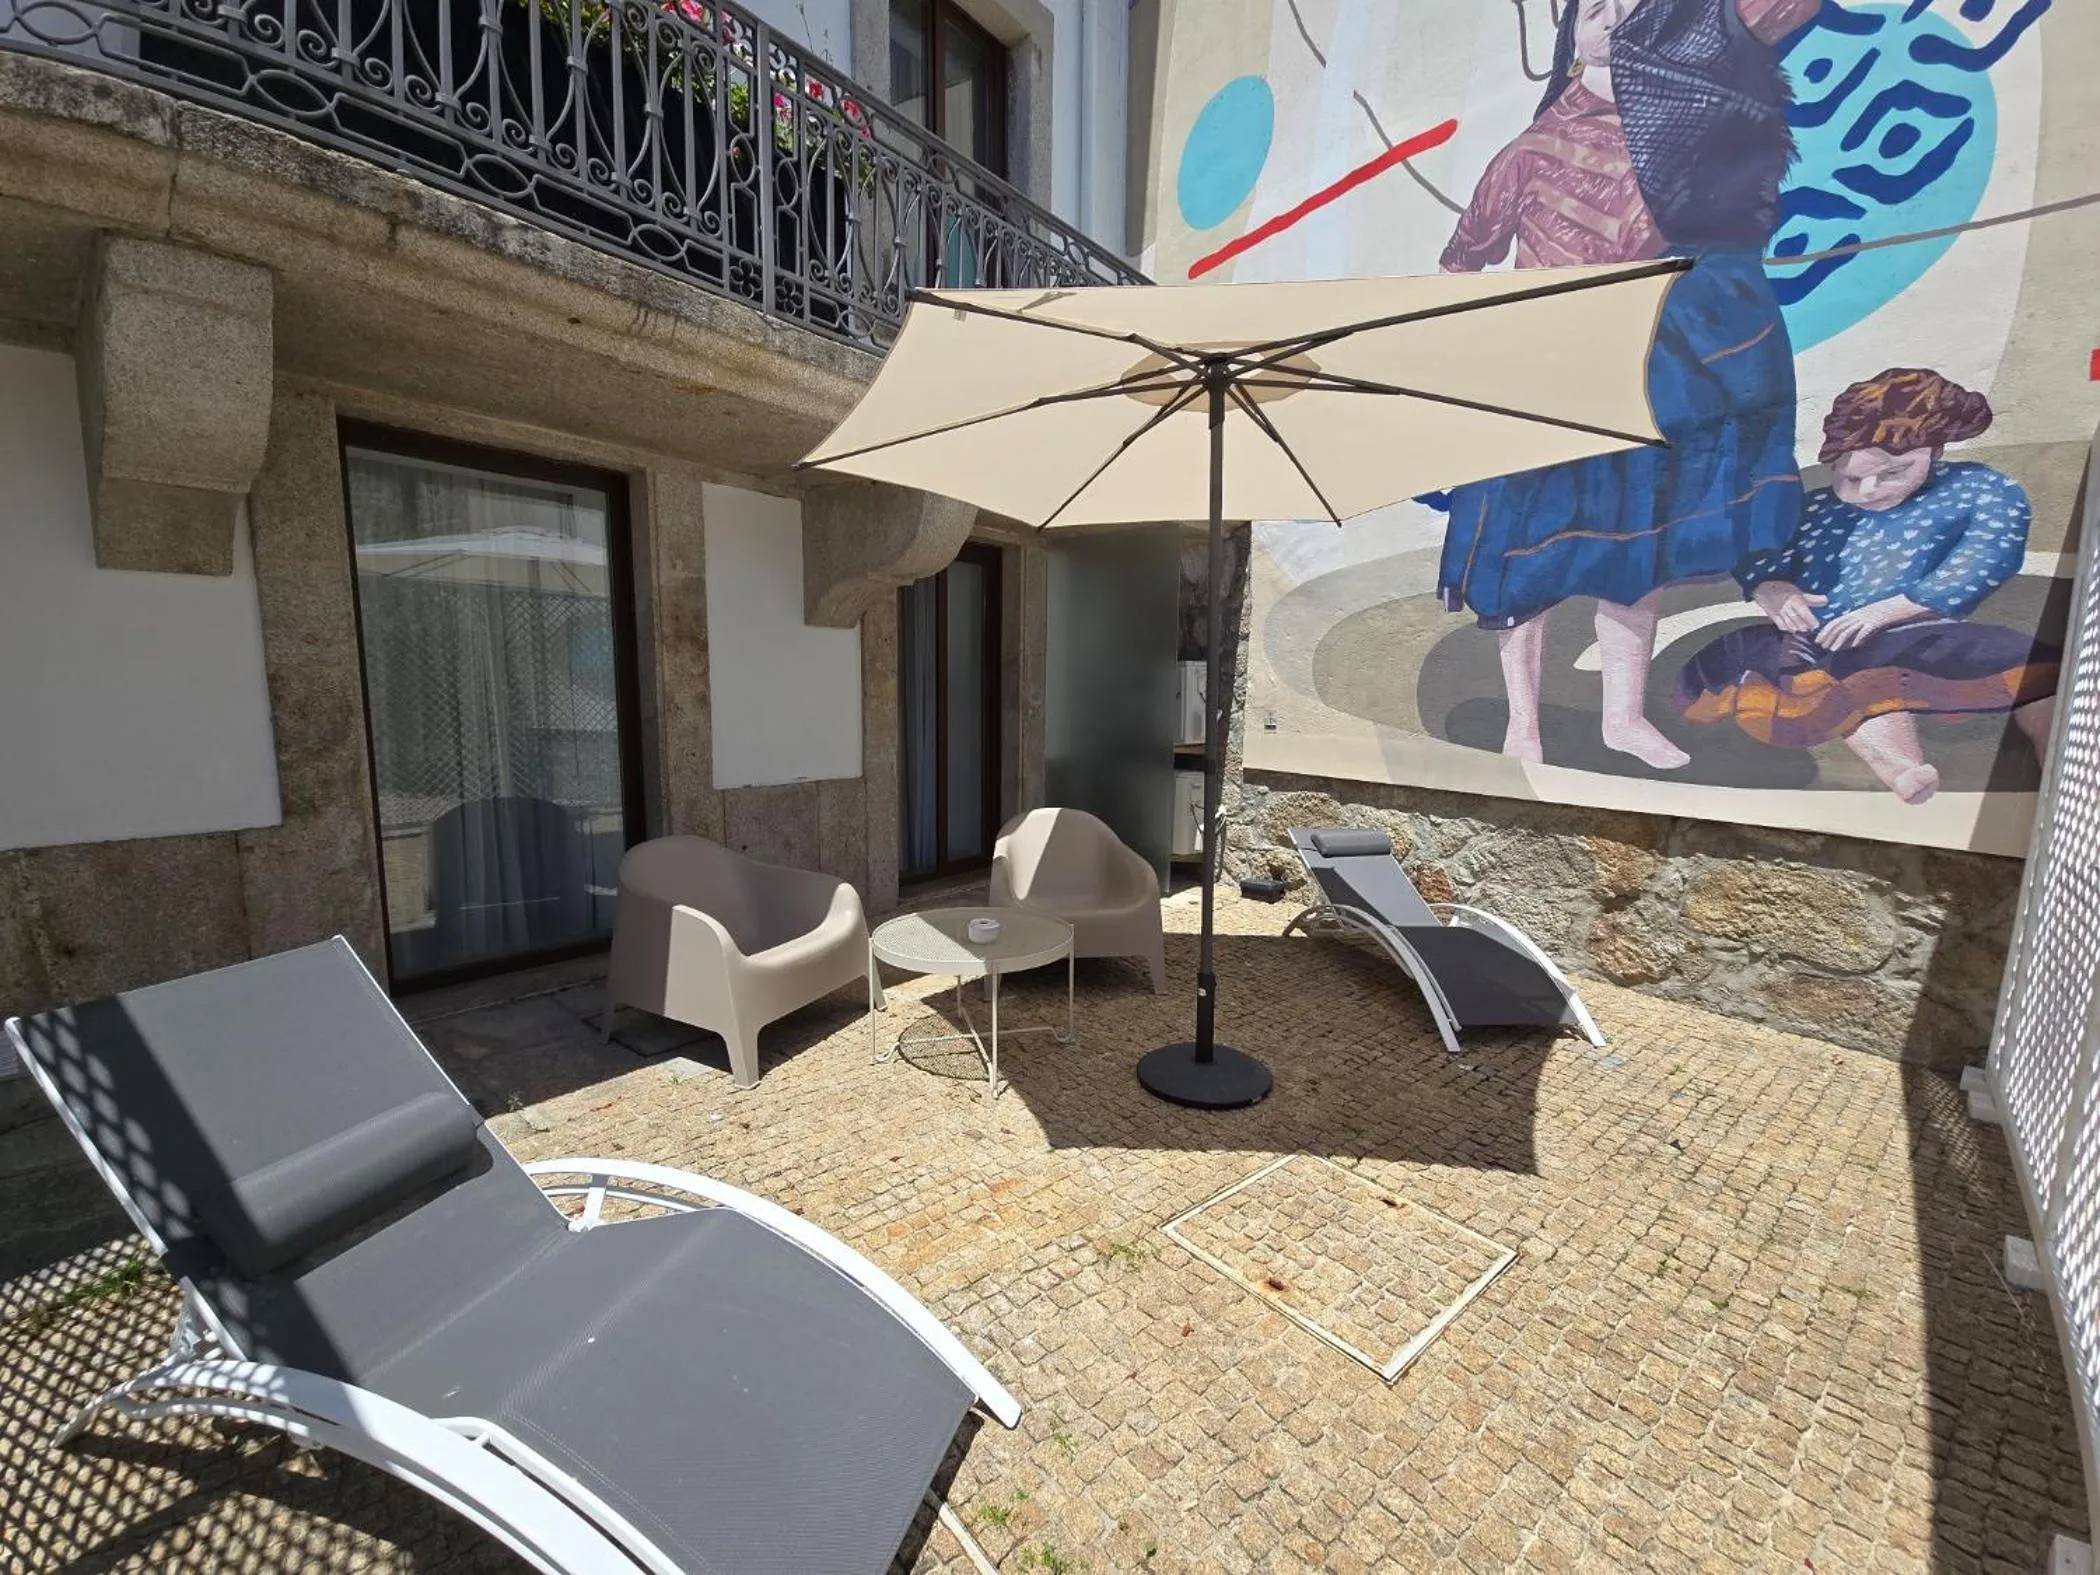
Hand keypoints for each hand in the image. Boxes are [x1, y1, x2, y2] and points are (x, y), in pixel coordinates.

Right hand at [1752, 581, 1826, 632]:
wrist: (1762, 588)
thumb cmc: (1782, 588)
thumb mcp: (1798, 591)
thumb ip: (1812, 598)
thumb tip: (1826, 600)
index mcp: (1794, 599)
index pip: (1804, 612)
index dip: (1810, 620)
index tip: (1816, 625)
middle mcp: (1787, 607)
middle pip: (1797, 620)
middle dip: (1804, 625)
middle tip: (1811, 629)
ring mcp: (1779, 613)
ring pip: (1790, 623)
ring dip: (1797, 628)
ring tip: (1803, 630)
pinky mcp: (1773, 616)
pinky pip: (1781, 625)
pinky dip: (1787, 628)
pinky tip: (1792, 629)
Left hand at [1814, 594, 1930, 650]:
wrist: (1909, 601)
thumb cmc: (1892, 609)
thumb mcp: (1873, 615)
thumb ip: (1862, 623)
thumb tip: (1853, 637)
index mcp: (1858, 611)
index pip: (1837, 621)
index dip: (1826, 630)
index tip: (1818, 639)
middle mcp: (1861, 613)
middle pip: (1840, 625)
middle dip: (1828, 636)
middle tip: (1820, 646)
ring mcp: (1869, 617)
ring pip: (1850, 629)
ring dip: (1839, 640)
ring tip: (1831, 649)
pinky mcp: (1879, 621)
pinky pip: (1867, 630)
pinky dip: (1859, 638)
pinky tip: (1853, 646)